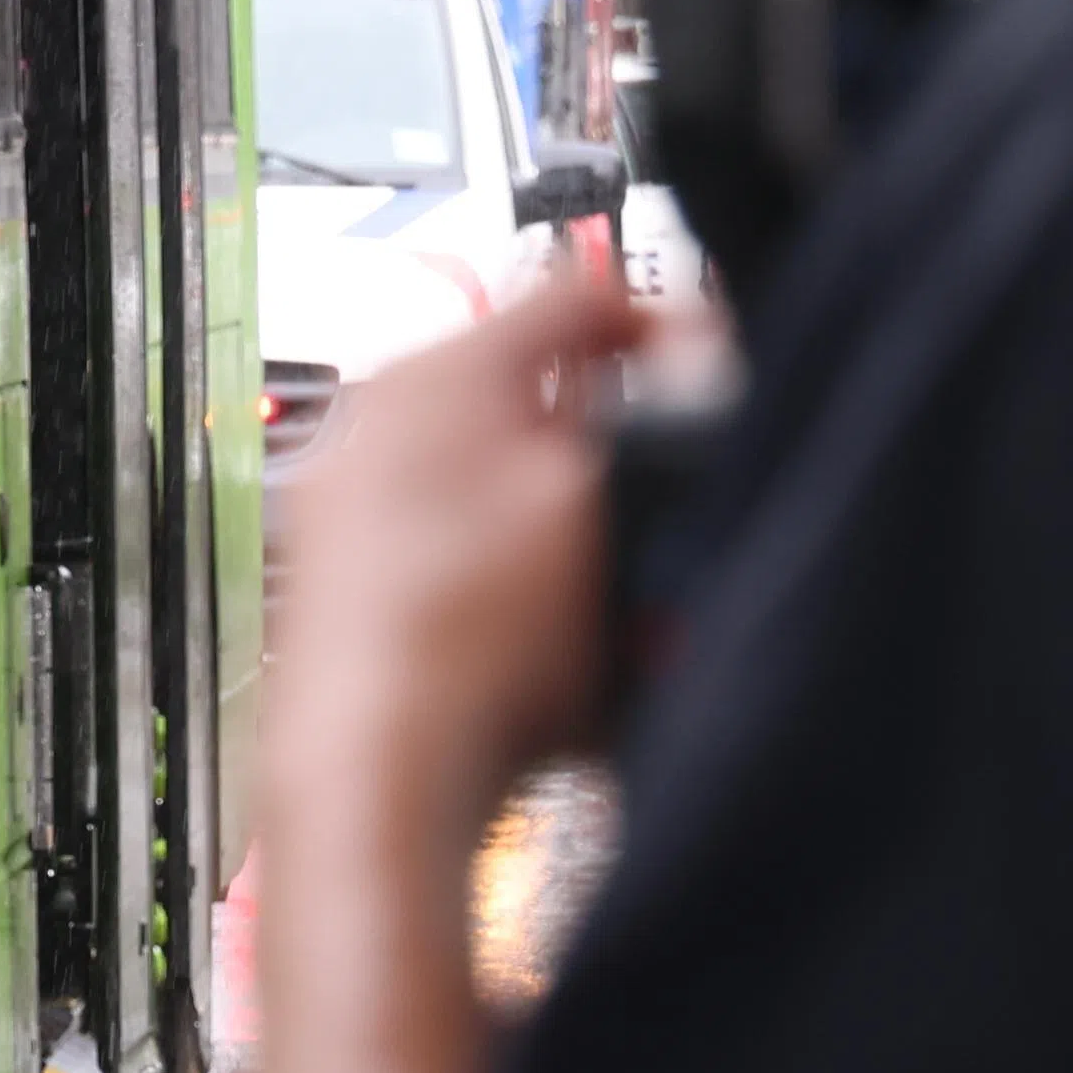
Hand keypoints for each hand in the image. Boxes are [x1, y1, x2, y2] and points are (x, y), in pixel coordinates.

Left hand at [263, 234, 664, 865]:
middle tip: (664, 509)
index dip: (665, 327)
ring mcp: (357, 508)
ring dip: (578, 531)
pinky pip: (475, 562)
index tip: (715, 371)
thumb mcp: (596, 502)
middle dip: (616, 452)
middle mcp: (377, 425)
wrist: (378, 774)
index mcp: (433, 373)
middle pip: (539, 401)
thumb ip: (649, 421)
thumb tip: (687, 361)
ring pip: (512, 489)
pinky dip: (526, 591)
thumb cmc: (469, 642)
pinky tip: (557, 654)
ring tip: (618, 601)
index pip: (573, 299)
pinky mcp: (359, 588)